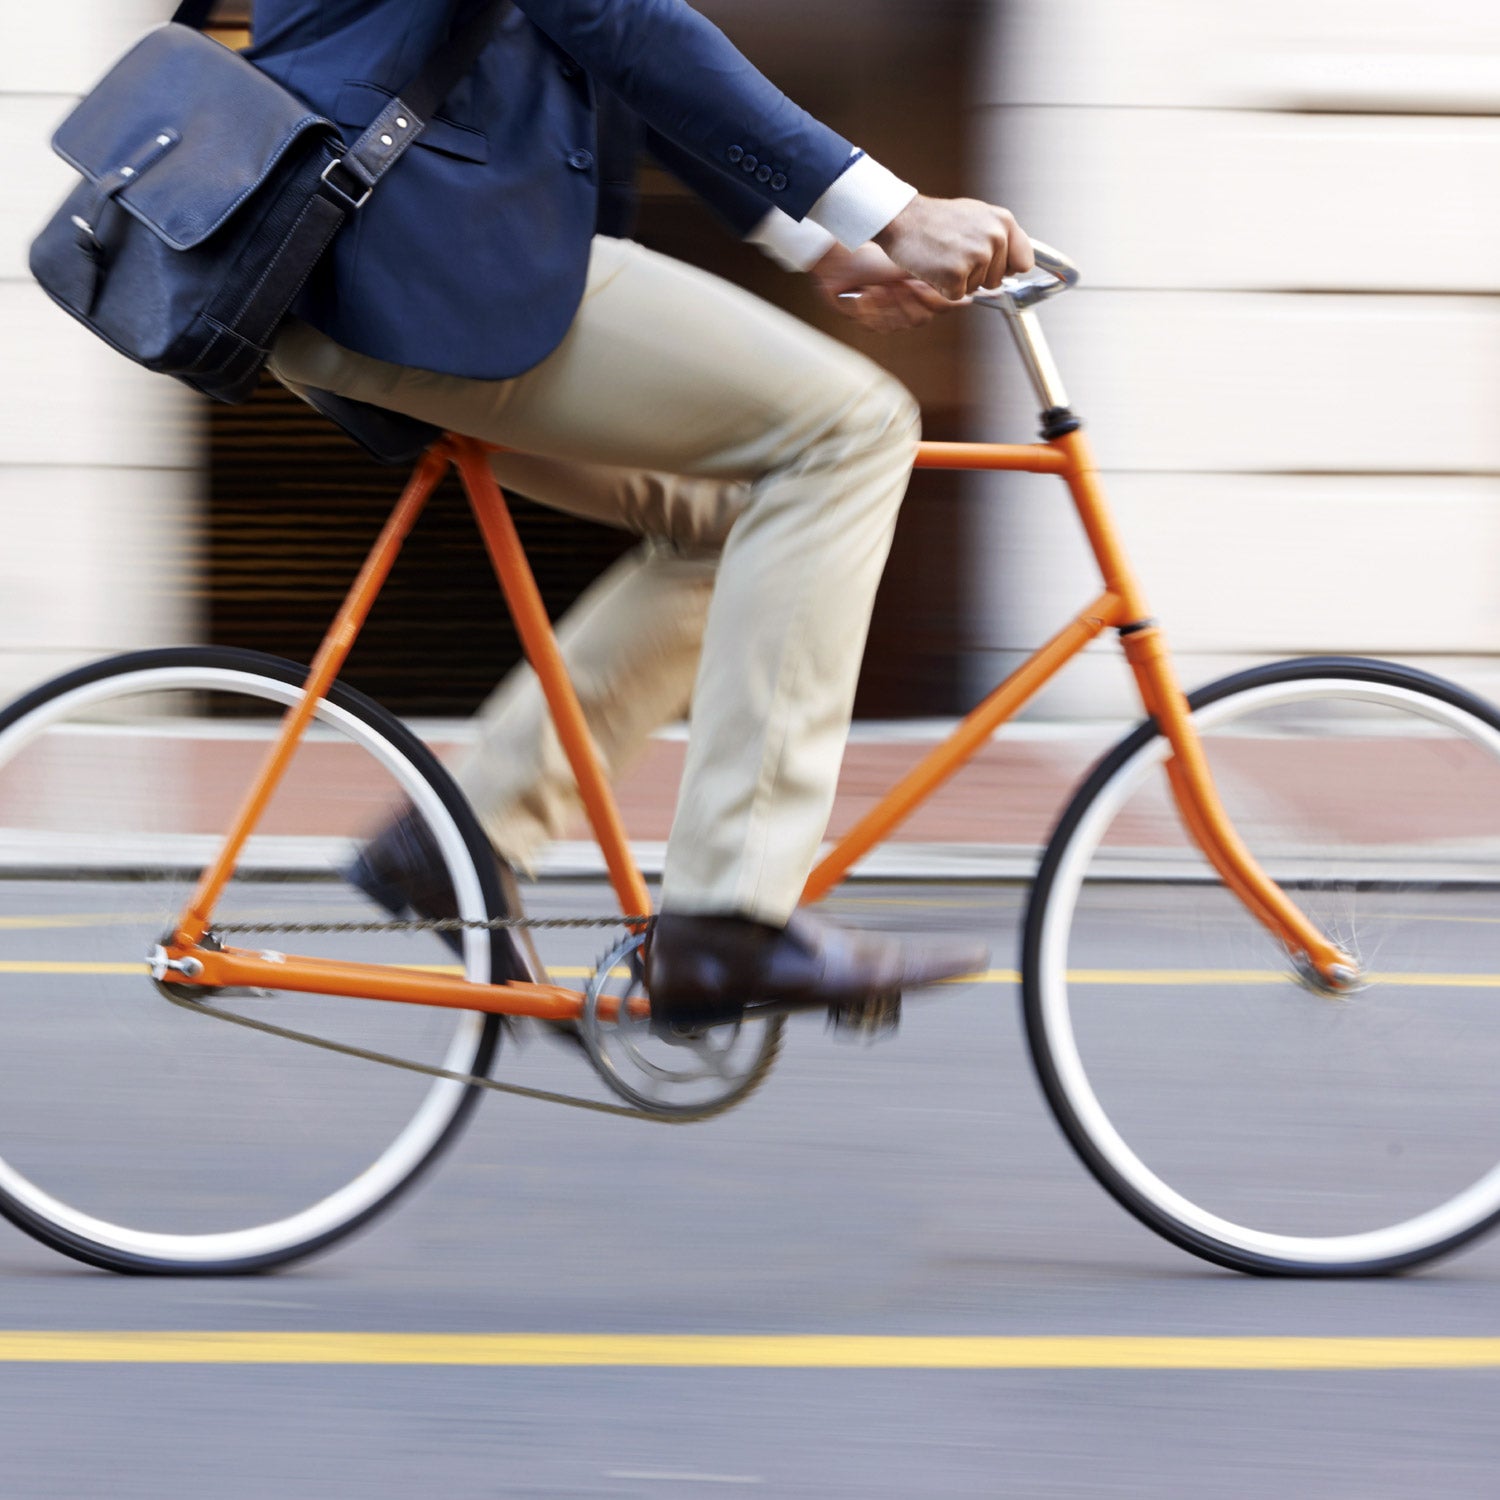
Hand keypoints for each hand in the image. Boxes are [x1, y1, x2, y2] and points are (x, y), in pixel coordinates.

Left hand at [811, 243, 955, 332]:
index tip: (923, 284)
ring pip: (898, 323)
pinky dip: (871, 308)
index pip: (934, 309)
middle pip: (919, 319)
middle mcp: (901, 309)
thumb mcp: (912, 259)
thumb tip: (974, 280)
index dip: (931, 300)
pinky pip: (875, 324)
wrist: (841, 255)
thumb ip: (943, 270)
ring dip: (889, 303)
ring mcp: (883, 316)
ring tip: (880, 287)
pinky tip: (866, 294)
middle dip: (910, 300)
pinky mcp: (864, 320)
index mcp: (915, 296)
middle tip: (900, 284)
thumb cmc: (876, 255)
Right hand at [873, 195, 1032, 300]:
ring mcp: (977, 256)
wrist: (903, 219)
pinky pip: (956, 295)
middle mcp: (995, 237)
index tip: (999, 270)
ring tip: (944, 256)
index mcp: (1003, 221)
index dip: (1008, 269)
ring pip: (976, 289)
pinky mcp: (957, 274)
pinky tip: (935, 266)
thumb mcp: (976, 217)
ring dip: (959, 280)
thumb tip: (1018, 263)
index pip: (1024, 261)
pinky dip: (943, 287)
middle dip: (977, 275)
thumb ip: (999, 236)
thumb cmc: (935, 220)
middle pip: (997, 280)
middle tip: (956, 254)